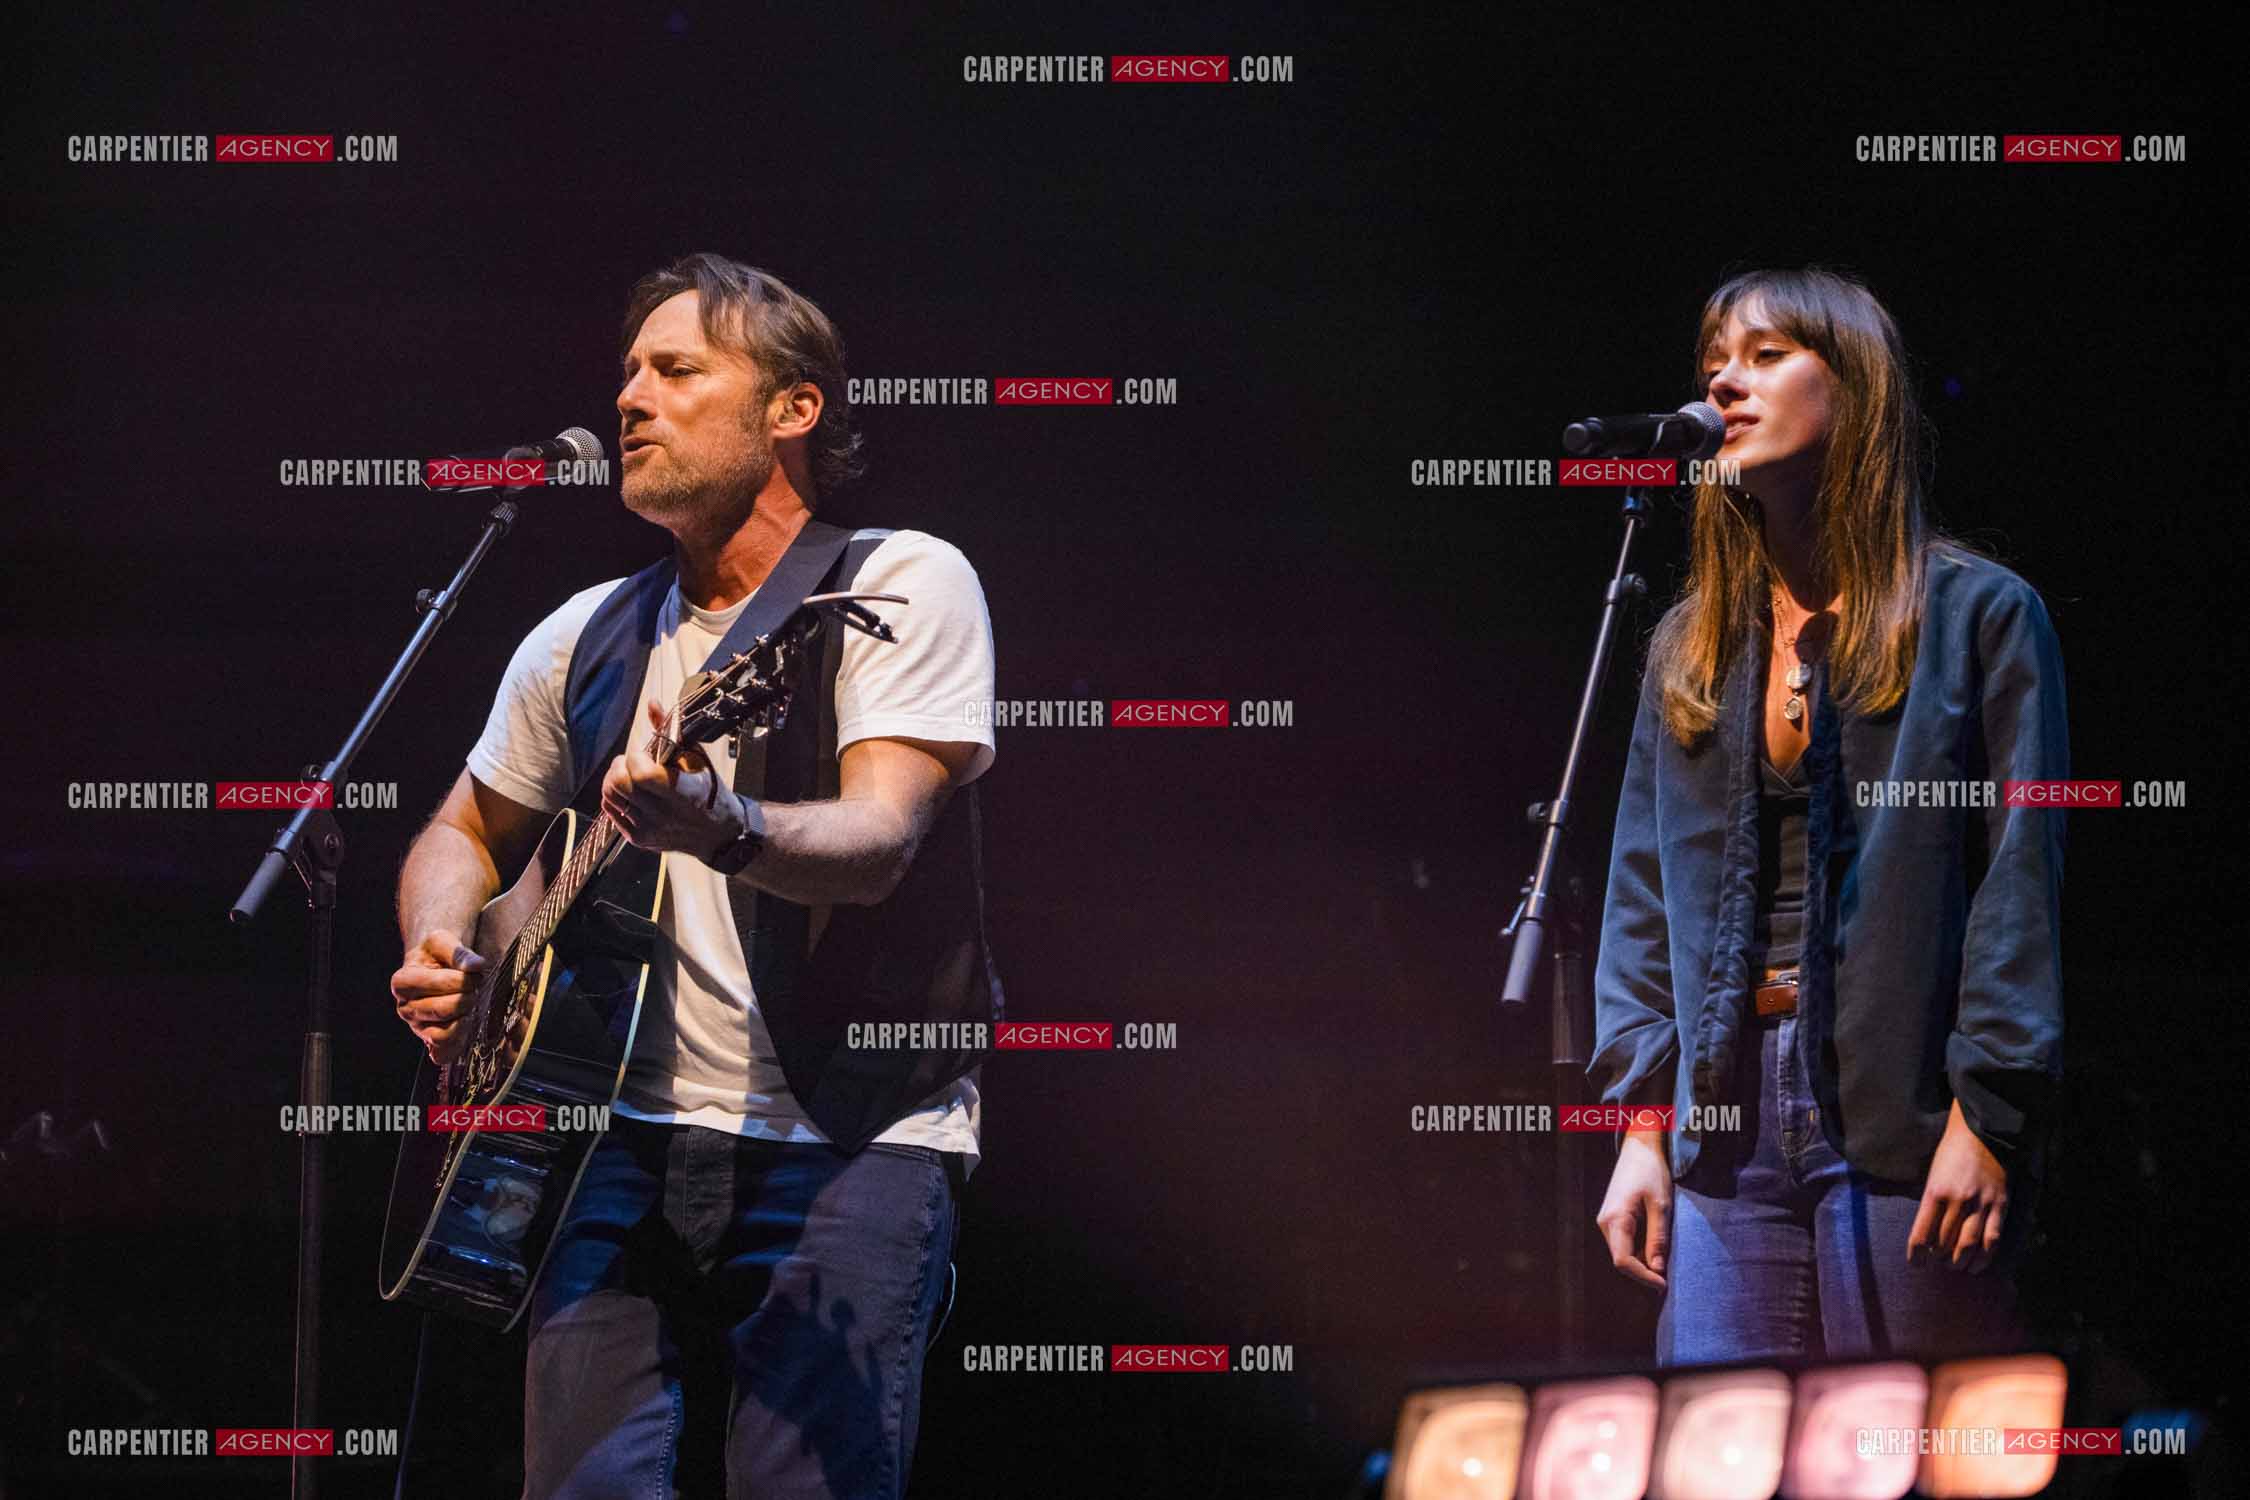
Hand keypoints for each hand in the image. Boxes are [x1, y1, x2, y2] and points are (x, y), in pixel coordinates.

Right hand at [391, 928, 484, 1063]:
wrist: (434, 966)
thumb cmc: (436, 954)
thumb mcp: (443, 942)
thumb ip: (459, 952)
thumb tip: (477, 966)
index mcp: (402, 982)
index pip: (435, 984)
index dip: (461, 978)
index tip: (474, 971)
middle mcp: (404, 1008)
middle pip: (443, 1009)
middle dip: (468, 996)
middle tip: (476, 986)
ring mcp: (416, 1028)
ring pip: (444, 1033)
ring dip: (465, 1017)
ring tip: (469, 1002)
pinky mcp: (430, 1043)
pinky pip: (445, 1053)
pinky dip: (460, 1040)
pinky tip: (467, 1021)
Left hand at [601, 699, 738, 855]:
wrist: (718, 833)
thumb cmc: (711, 793)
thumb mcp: (697, 758)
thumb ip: (671, 731)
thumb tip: (652, 705)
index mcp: (683, 794)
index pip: (641, 774)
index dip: (636, 757)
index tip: (645, 753)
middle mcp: (663, 814)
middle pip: (619, 783)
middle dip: (621, 765)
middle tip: (633, 761)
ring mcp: (649, 828)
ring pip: (610, 796)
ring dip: (615, 779)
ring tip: (630, 774)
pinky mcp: (638, 838)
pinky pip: (610, 811)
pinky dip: (615, 796)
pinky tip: (630, 791)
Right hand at [1596, 1128, 1671, 1290]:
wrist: (1639, 1147)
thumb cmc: (1651, 1172)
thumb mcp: (1661, 1206)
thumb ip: (1658, 1238)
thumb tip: (1657, 1269)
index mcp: (1615, 1220)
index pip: (1622, 1261)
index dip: (1643, 1277)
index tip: (1663, 1285)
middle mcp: (1605, 1222)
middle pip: (1620, 1259)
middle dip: (1642, 1273)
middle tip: (1666, 1281)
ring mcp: (1606, 1220)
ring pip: (1621, 1252)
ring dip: (1641, 1263)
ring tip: (1663, 1268)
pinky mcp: (1612, 1217)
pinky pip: (1623, 1243)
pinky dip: (1638, 1252)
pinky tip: (1654, 1252)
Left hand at [1907, 1099, 2008, 1273]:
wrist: (1980, 1134)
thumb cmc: (1950, 1155)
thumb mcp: (1930, 1176)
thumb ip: (1928, 1205)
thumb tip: (1923, 1235)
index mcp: (1934, 1193)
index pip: (1922, 1234)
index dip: (1917, 1255)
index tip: (1916, 1264)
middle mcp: (1957, 1201)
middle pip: (1945, 1243)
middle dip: (1938, 1259)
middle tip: (1937, 1263)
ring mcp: (1981, 1204)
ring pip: (1969, 1245)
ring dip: (1960, 1262)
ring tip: (1955, 1266)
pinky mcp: (2000, 1205)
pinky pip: (1993, 1239)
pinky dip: (1985, 1257)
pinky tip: (1977, 1265)